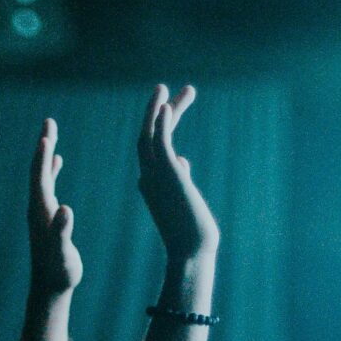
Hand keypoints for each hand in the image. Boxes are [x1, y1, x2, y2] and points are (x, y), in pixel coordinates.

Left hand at [25, 119, 82, 295]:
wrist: (50, 287)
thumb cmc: (59, 272)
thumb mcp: (62, 254)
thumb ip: (62, 232)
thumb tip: (66, 210)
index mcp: (41, 212)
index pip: (40, 179)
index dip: (43, 158)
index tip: (46, 136)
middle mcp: (38, 208)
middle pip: (38, 170)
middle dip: (43, 146)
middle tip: (49, 122)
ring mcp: (41, 210)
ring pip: (42, 175)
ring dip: (46, 153)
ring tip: (50, 133)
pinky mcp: (47, 215)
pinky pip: (48, 185)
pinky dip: (51, 169)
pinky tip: (57, 160)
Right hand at [135, 85, 218, 258]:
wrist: (191, 252)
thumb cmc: (193, 234)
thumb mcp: (187, 200)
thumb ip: (181, 178)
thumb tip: (183, 161)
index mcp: (151, 185)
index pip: (153, 149)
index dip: (163, 126)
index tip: (173, 109)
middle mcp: (147, 177)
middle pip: (148, 135)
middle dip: (159, 110)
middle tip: (169, 88)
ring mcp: (154, 176)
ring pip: (150, 134)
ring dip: (157, 109)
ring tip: (165, 87)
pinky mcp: (166, 174)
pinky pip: (159, 142)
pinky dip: (161, 123)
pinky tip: (165, 105)